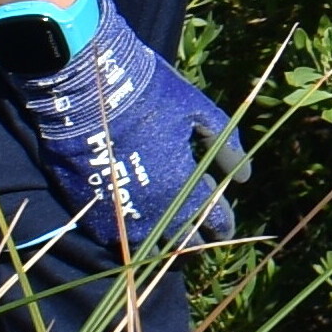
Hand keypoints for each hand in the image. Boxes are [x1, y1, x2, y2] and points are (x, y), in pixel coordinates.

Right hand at [0, 0, 248, 253]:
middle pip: (182, 238)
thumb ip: (225, 144)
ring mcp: (120, 212)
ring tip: (170, 233)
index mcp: (182, 185)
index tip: (226, 228)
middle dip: (195, 237)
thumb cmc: (148, 93)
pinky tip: (138, 221)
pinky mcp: (90, 209)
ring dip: (163, 239)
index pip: (212, 219)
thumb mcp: (197, 110)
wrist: (86, 87)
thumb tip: (246, 176)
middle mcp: (154, 208)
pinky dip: (130, 233)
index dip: (222, 225)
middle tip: (201, 233)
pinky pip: (115, 236)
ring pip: (148, 243)